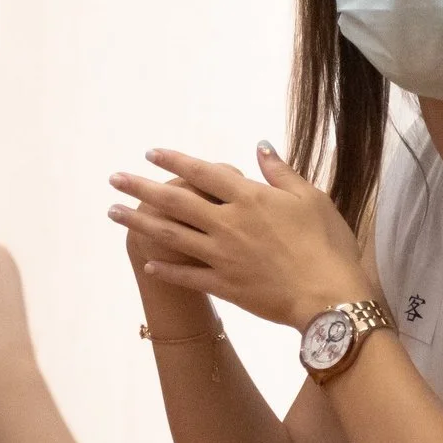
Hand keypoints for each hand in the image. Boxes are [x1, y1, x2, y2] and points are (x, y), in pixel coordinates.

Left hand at [108, 145, 372, 328]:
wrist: (330, 297)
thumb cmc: (327, 244)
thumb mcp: (310, 198)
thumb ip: (280, 172)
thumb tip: (259, 146)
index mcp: (250, 198)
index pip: (202, 173)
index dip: (174, 161)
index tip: (149, 153)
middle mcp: (228, 223)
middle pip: (175, 201)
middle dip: (141, 188)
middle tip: (114, 179)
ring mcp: (222, 256)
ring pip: (171, 236)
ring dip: (140, 223)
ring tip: (113, 213)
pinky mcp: (225, 286)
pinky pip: (187, 275)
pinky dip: (165, 269)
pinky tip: (147, 262)